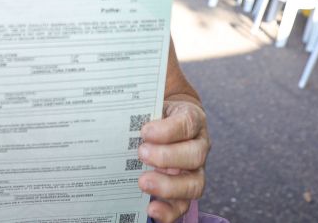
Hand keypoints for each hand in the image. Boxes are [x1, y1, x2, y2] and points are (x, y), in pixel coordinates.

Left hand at [137, 100, 209, 222]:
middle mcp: (199, 146)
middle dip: (167, 157)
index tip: (145, 131)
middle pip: (194, 155)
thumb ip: (143, 111)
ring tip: (143, 182)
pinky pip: (182, 206)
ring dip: (168, 186)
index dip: (168, 130)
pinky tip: (151, 209)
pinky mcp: (185, 191)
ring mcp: (195, 171)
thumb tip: (119, 119)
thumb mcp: (153, 105)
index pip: (188, 123)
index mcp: (192, 120)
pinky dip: (168, 211)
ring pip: (194, 184)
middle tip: (141, 154)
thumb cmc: (157, 116)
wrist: (165, 124)